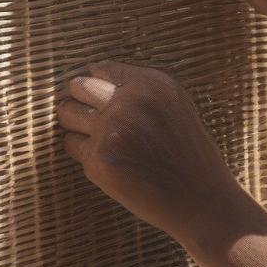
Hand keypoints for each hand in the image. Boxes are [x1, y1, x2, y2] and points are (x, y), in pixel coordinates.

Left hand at [56, 60, 242, 243]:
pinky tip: (107, 161)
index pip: (102, 70)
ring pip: (68, 114)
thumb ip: (139, 88)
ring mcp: (111, 129)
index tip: (102, 100)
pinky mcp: (98, 160)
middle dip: (80, 100)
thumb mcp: (173, 104)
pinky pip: (72, 145)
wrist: (199, 197)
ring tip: (97, 138)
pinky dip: (84, 153)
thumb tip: (93, 78)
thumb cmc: (186, 151)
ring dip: (76, 125)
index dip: (99, 85)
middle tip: (90, 117)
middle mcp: (129, 100)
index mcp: (150, 83)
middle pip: (79, 87)